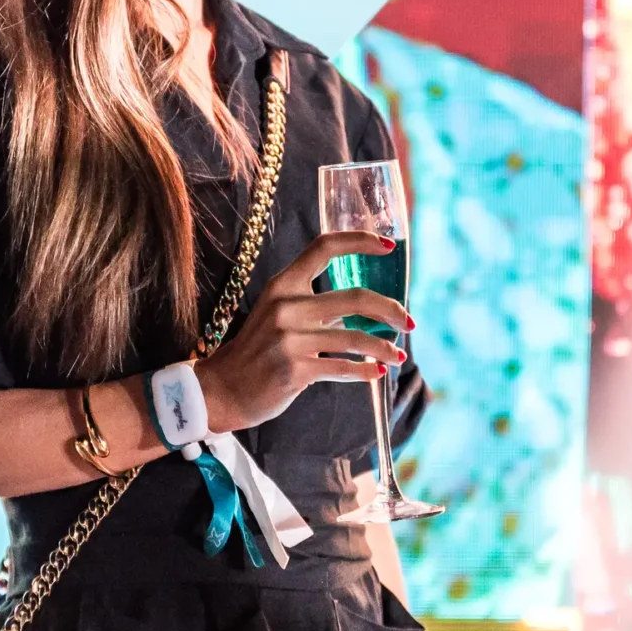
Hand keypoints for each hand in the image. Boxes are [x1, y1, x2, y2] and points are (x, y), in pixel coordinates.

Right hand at [196, 230, 410, 432]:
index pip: (324, 247)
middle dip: (392, 310)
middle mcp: (286, 306)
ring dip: (385, 348)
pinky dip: (365, 372)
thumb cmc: (257, 351)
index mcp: (283, 285)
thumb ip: (316, 308)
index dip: (360, 241)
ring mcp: (290, 338)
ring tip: (399, 356)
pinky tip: (376, 373)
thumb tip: (365, 311)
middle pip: (356, 297)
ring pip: (356, 339)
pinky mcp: (295, 369)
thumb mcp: (278, 316)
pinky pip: (343, 368)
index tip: (388, 245)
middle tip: (409, 321)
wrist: (222, 389)